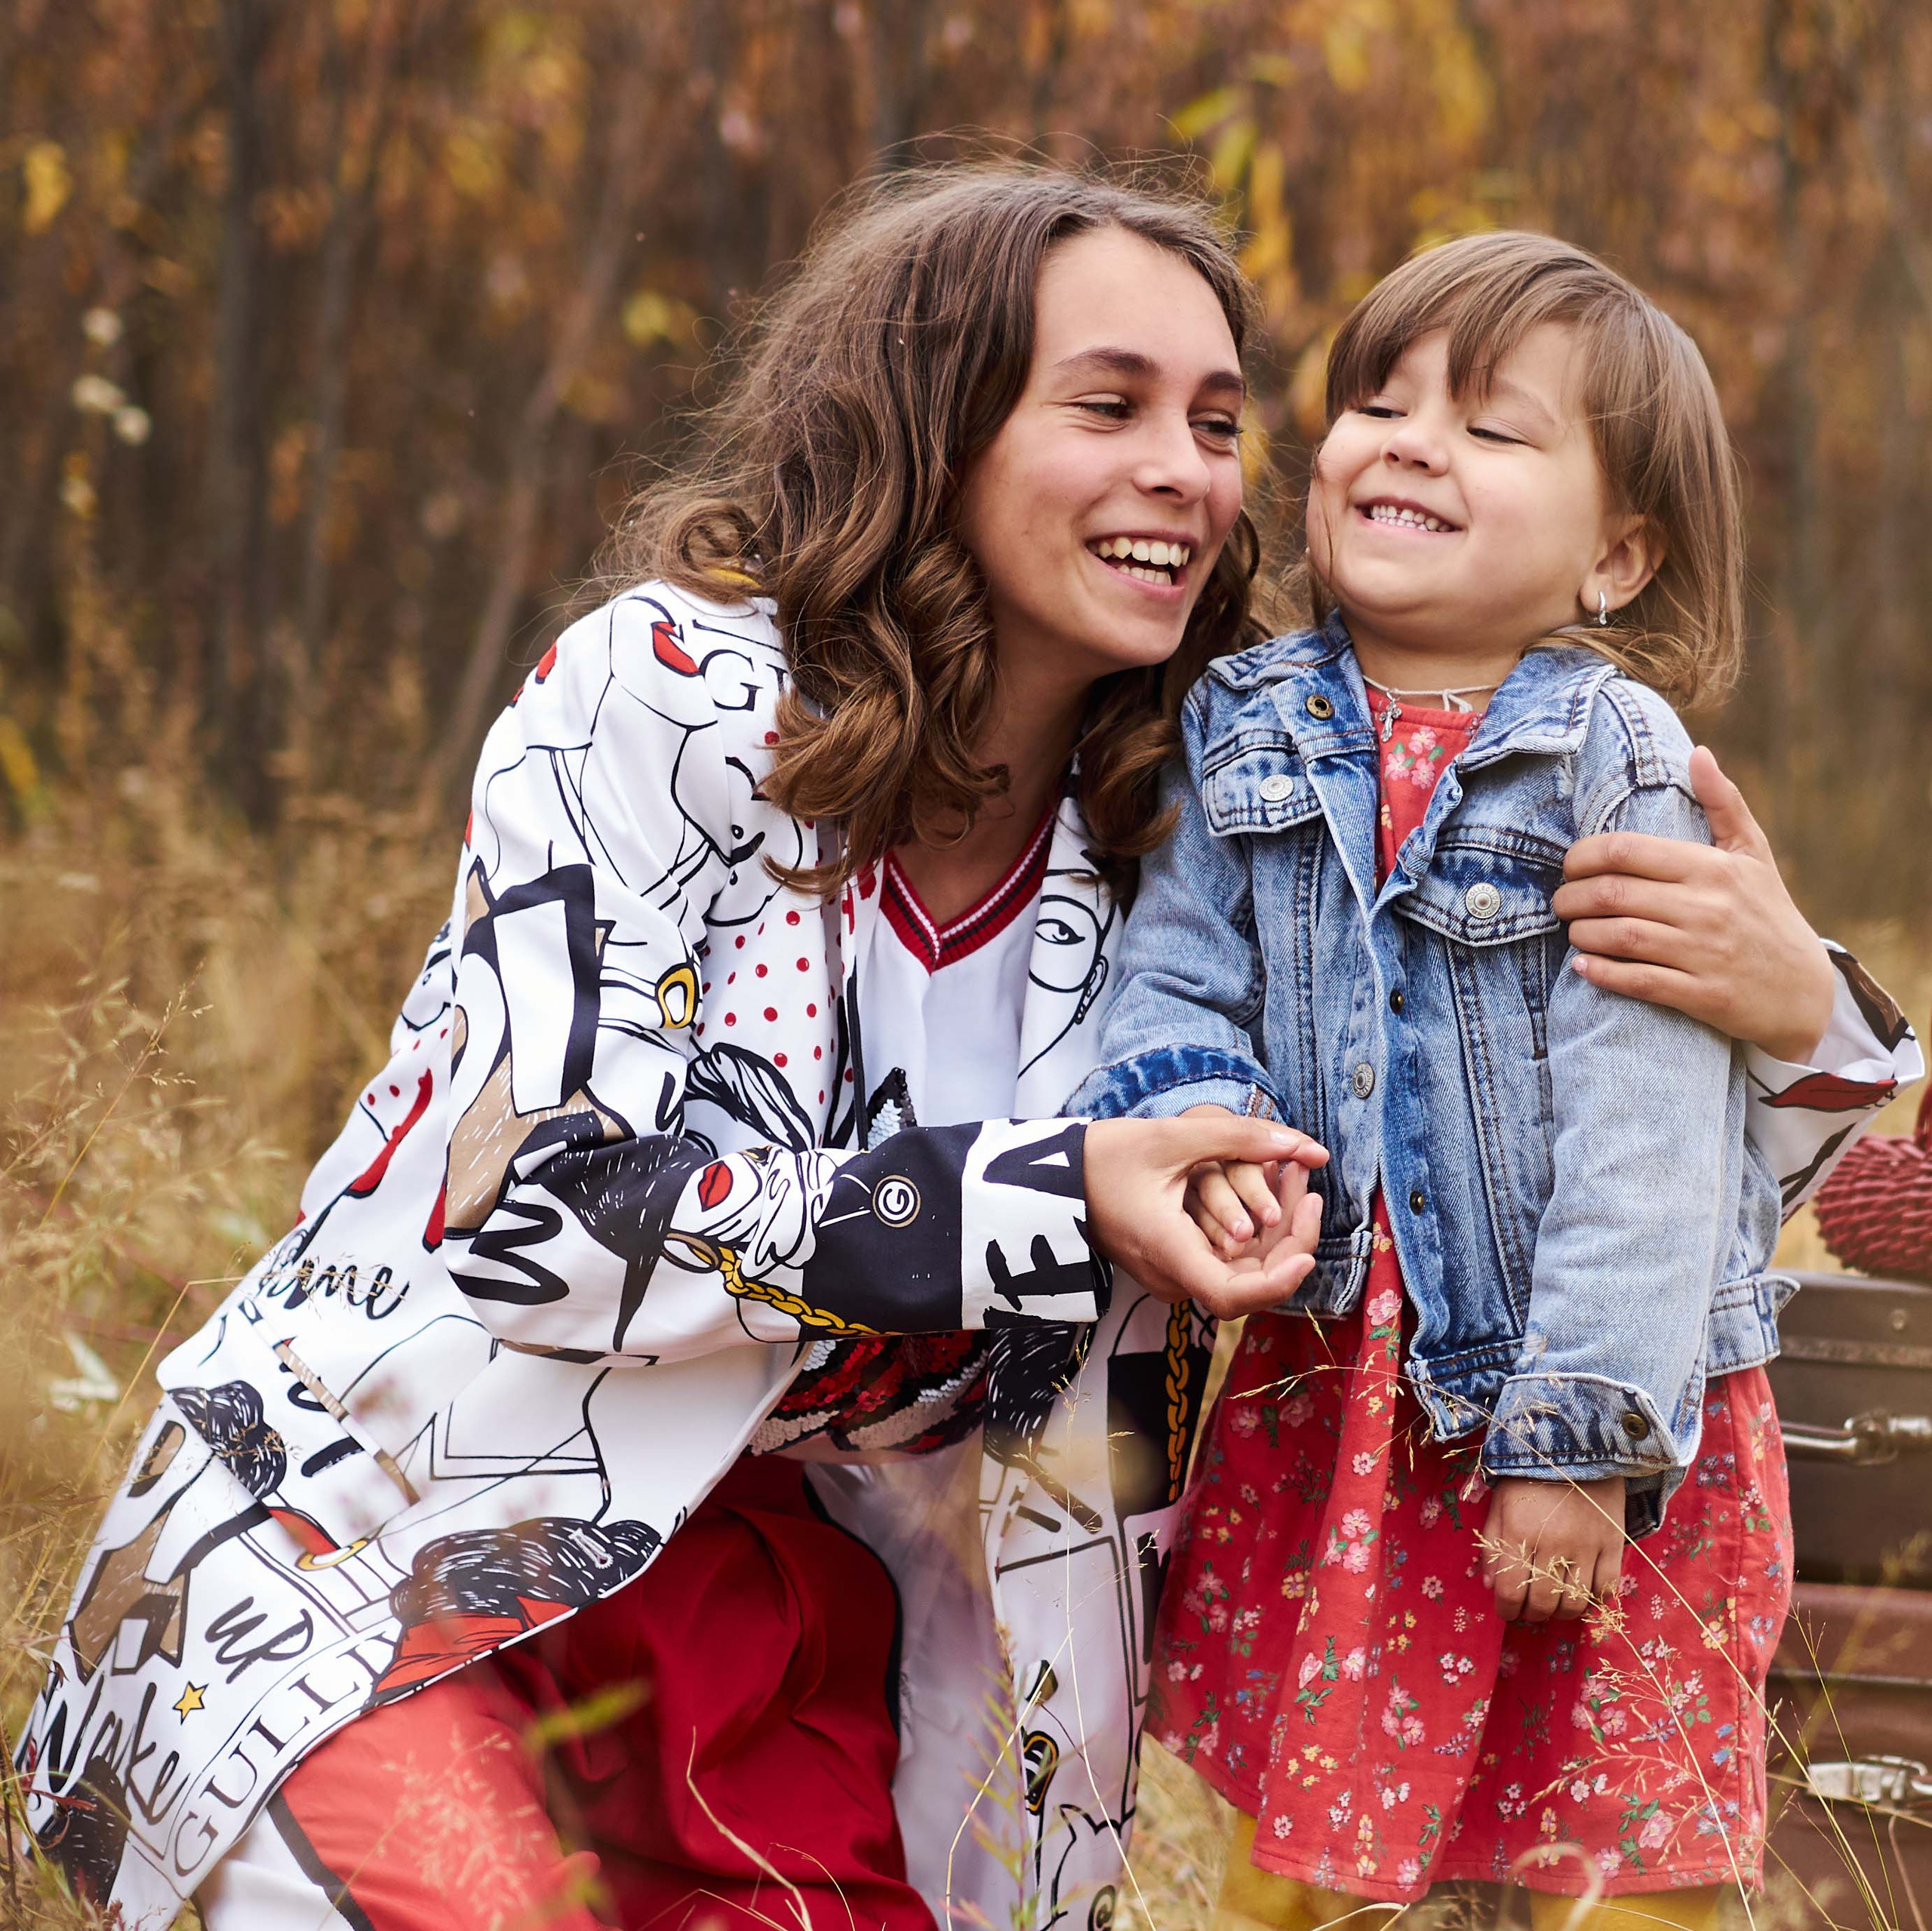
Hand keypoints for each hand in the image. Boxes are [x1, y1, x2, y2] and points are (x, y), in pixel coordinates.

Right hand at [1083, 1114, 1327, 1319]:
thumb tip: (1309, 1148)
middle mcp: (1172, 1276)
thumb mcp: (1171, 1137)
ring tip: (1293, 1174)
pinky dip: (1254, 1228)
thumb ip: (1241, 1138)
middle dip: (1289, 1236)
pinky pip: (1227, 1257)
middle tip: (1306, 1181)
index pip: (1233, 1297)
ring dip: (1276, 1229)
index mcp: (1167, 1253)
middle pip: (1249, 1281)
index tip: (1308, 1249)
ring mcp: (1174, 1274)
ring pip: (1243, 1268)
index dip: (1279, 1281)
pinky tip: (1268, 1187)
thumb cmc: (1104, 1156)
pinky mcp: (1176, 1263)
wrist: (1053, 1176)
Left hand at [1481, 1475, 1625, 1621]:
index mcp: (1517, 1533)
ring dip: (1561, 1612)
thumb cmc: (1529, 1475)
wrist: (1576, 1445)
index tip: (1507, 1611)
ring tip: (1554, 1603)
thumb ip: (1492, 1546)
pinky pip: (1607, 1589)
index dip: (1506, 1610)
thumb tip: (1491, 1587)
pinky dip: (1594, 1599)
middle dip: (1531, 1614)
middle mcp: (1551, 1545)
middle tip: (1529, 1609)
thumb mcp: (1500, 1504)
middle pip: (1541, 1604)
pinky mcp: (1613, 1544)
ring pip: (1574, 1603)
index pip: (1509, 1593)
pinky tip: (1583, 1592)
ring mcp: (1586, 1547)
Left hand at [1552, 745, 1832, 1062]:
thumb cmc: (1767, 911)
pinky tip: (1582, 966)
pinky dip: (1603, 972)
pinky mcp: (1704, 995)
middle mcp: (1708, 908)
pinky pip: (1639, 981)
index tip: (1569, 866)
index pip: (1627, 851)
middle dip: (1572, 898)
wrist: (1803, 990)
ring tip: (1572, 930)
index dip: (1583, 857)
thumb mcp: (1753, 853)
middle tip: (1560, 901)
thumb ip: (1722, 802)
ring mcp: (1705, 953)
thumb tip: (1698, 752)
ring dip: (1582, 933)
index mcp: (1713, 868)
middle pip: (1613, 894)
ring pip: (1620, 936)